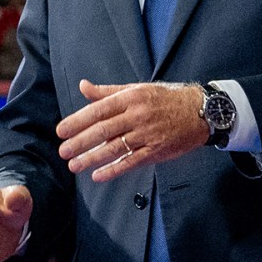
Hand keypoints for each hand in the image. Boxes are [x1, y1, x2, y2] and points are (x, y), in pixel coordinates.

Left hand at [56, 79, 208, 181]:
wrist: (200, 111)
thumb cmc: (165, 98)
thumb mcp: (136, 89)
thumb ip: (107, 92)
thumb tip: (83, 86)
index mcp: (130, 98)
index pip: (98, 110)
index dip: (78, 121)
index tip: (61, 130)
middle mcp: (137, 116)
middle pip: (103, 130)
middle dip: (80, 142)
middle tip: (63, 151)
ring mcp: (147, 134)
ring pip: (115, 148)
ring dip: (92, 158)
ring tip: (74, 165)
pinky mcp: (156, 150)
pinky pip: (131, 162)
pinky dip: (114, 169)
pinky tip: (98, 176)